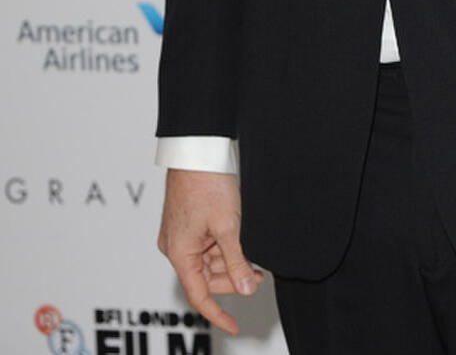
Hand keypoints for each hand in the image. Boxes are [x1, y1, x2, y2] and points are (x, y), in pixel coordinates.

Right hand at [158, 169, 263, 334]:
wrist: (198, 151)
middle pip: (206, 277)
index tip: (235, 326)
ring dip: (230, 261)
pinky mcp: (187, 223)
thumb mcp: (228, 227)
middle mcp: (175, 246)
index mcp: (179, 252)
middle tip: (257, 275)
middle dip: (232, 278)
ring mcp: (180, 234)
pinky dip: (223, 247)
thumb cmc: (207, 183)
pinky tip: (241, 244)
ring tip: (254, 259)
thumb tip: (246, 289)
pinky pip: (206, 245)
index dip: (218, 314)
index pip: (199, 295)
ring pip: (208, 261)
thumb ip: (237, 261)